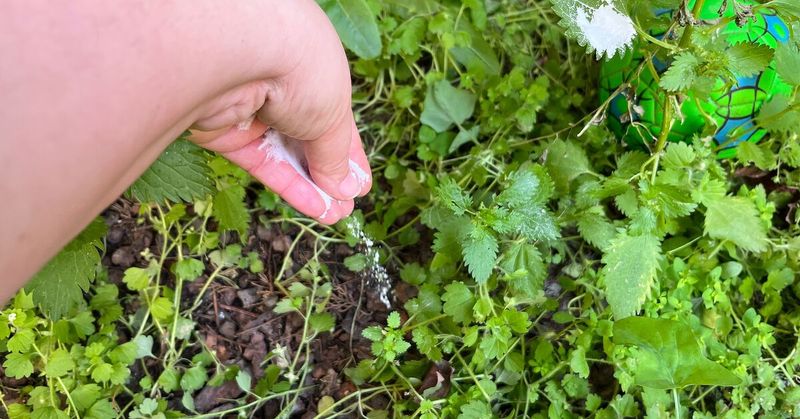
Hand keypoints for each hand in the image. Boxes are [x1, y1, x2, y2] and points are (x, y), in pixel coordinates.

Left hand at [188, 0, 370, 223]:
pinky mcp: (228, 133)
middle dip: (329, 175)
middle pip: (308, 140)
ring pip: (285, 156)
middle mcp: (283, 88)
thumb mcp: (333, 116)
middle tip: (347, 205)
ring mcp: (254, 111)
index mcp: (314, 69)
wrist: (239, 53)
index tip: (360, 182)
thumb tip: (344, 188)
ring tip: (336, 216)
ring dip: (312, 188)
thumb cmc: (301, 68)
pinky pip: (263, 164)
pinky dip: (290, 186)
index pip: (335, 119)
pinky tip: (315, 208)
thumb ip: (335, 155)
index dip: (349, 152)